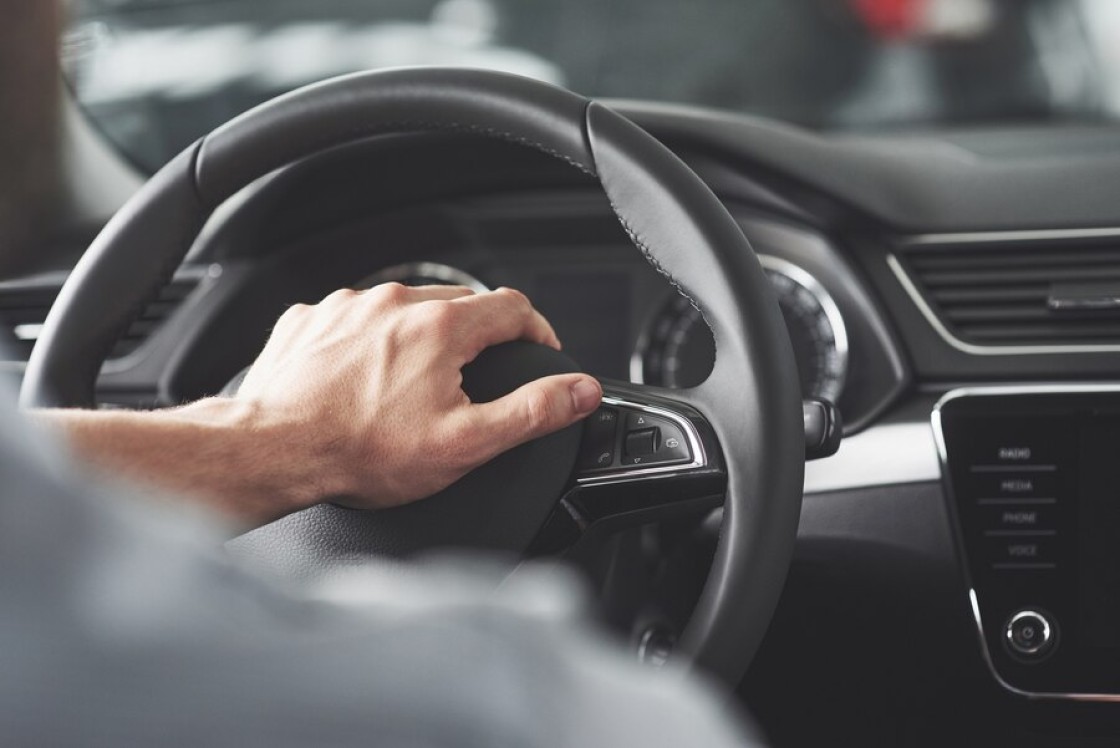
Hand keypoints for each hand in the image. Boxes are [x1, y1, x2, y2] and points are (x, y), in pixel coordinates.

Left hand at [236, 283, 602, 509]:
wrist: (272, 451)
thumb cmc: (361, 453)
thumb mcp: (466, 443)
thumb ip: (533, 412)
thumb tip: (581, 391)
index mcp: (441, 327)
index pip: (513, 307)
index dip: (537, 331)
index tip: (539, 352)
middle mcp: (394, 303)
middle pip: (459, 305)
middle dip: (477, 339)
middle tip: (472, 384)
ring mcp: (348, 306)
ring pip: (404, 310)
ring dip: (420, 340)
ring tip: (410, 390)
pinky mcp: (311, 319)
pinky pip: (356, 320)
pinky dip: (369, 344)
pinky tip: (363, 383)